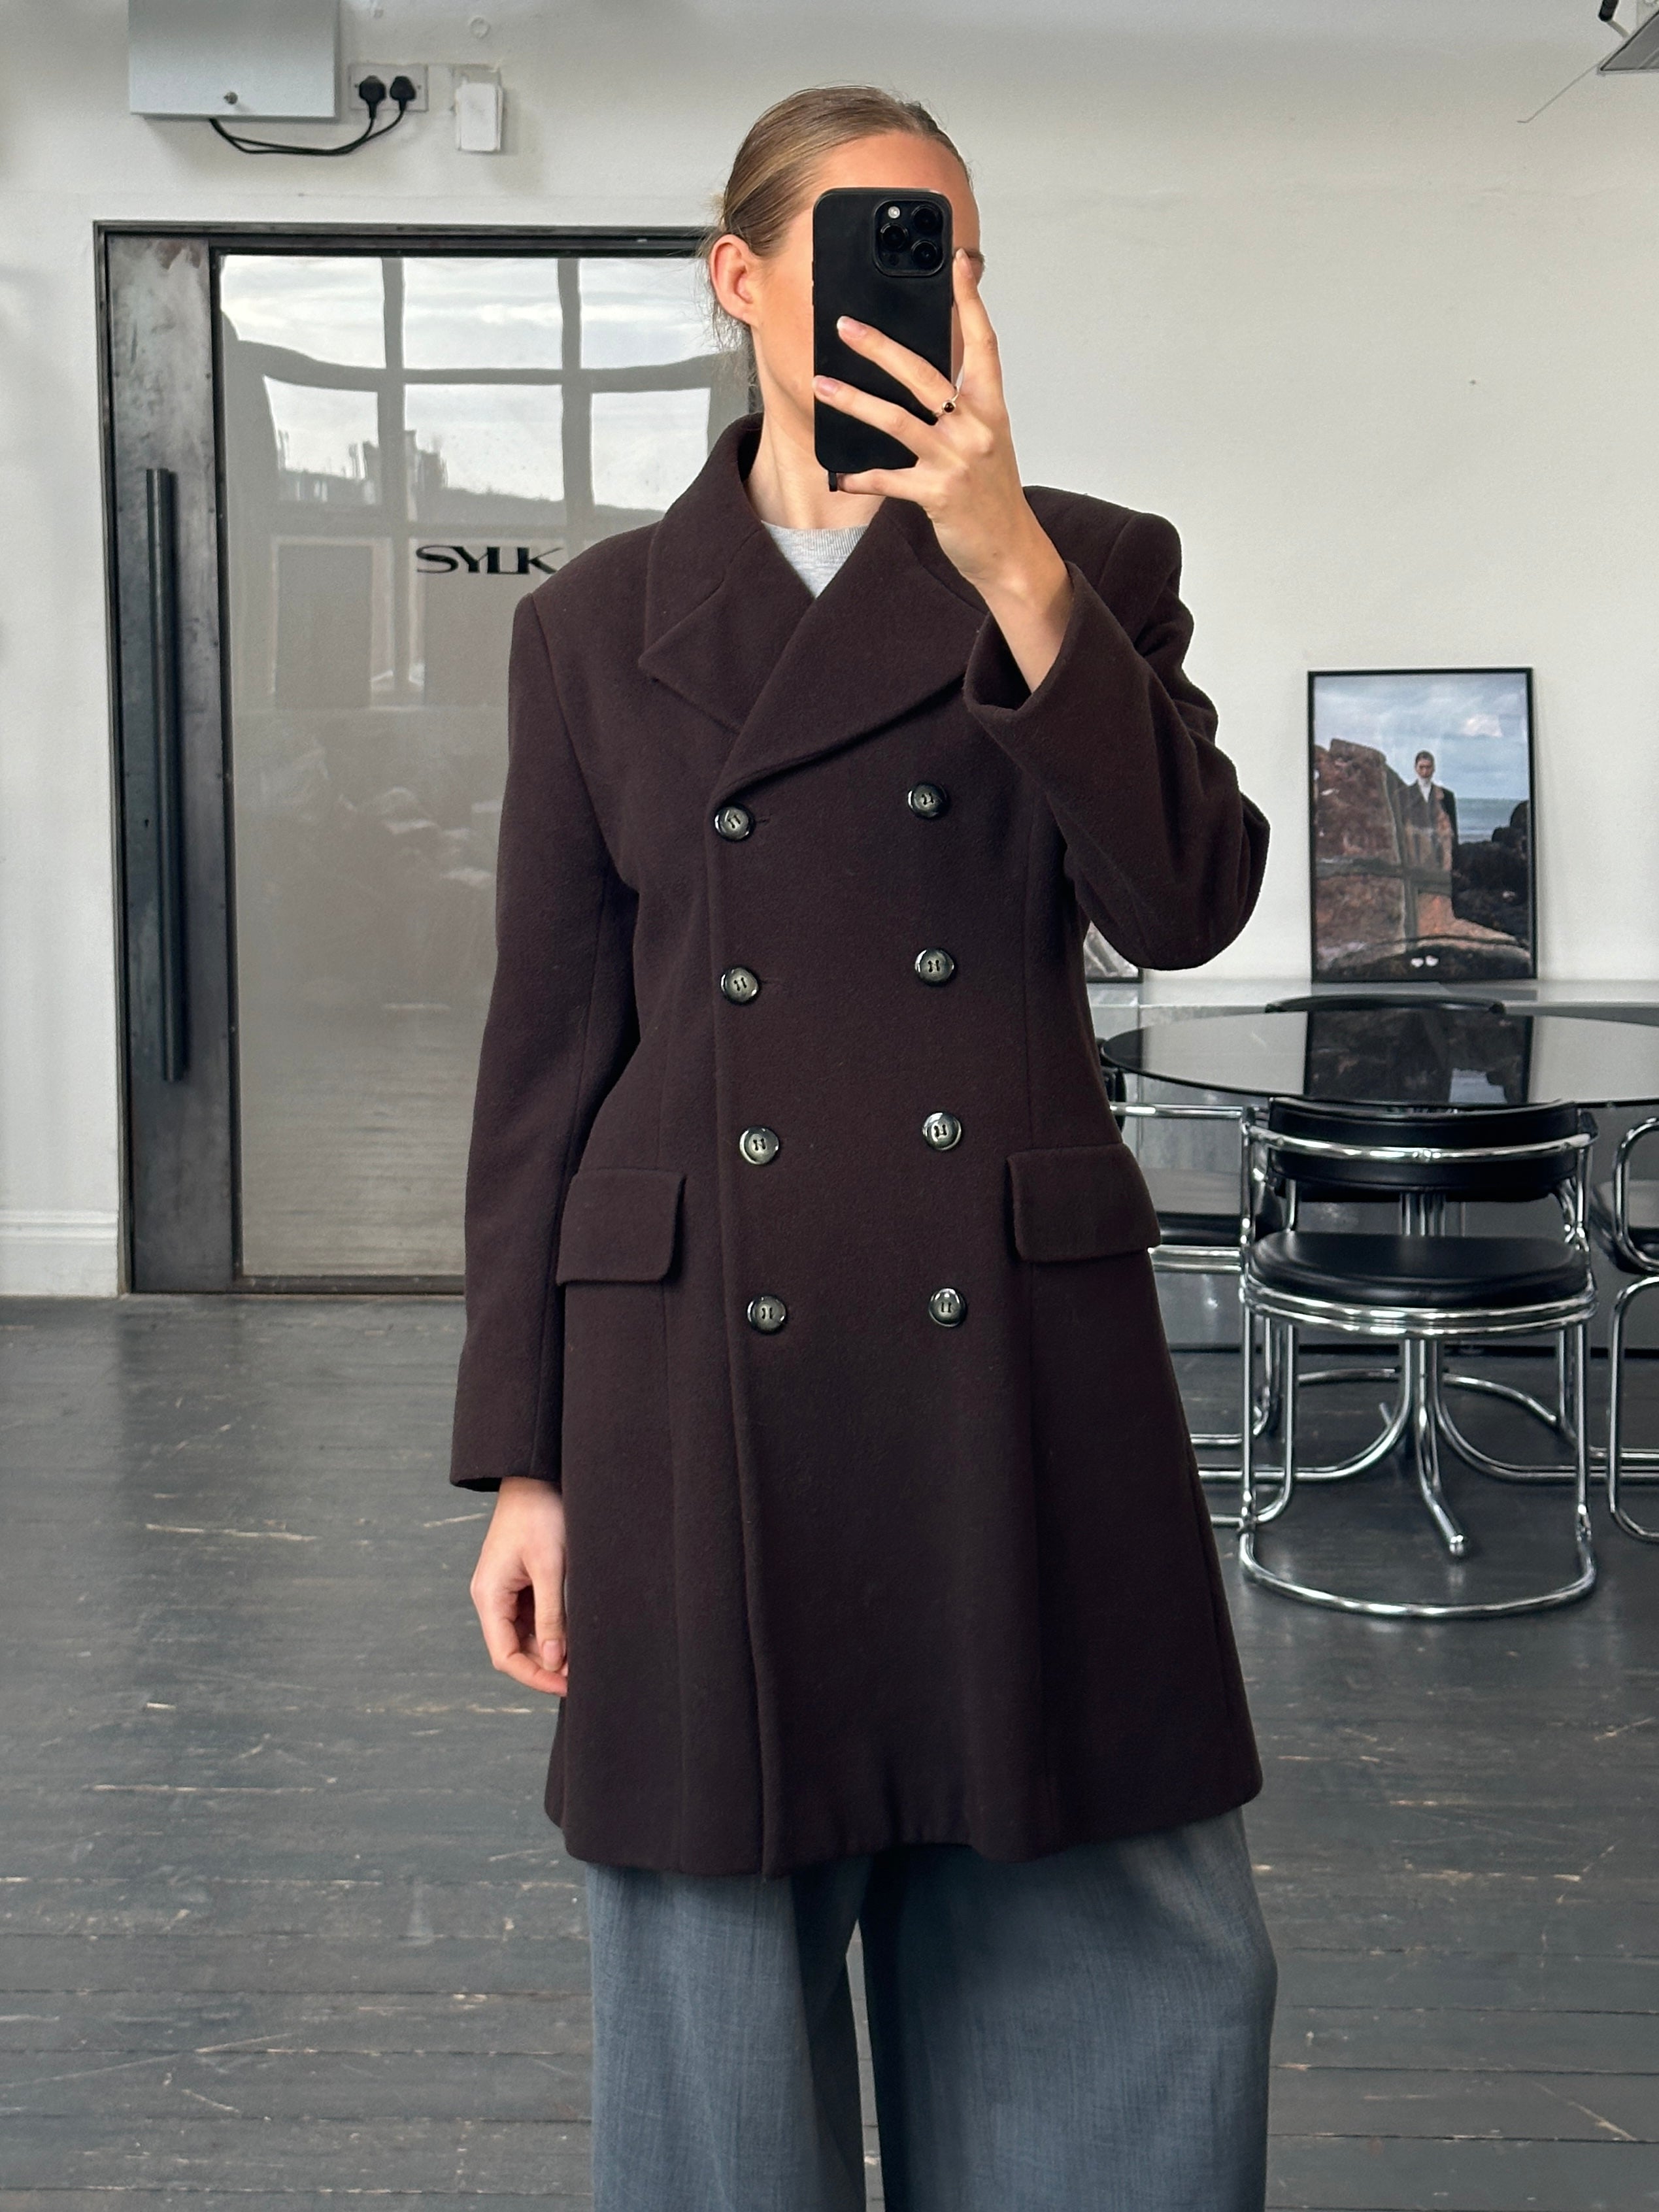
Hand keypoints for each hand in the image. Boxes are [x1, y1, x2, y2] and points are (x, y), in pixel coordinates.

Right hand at [469, 1475, 567, 1694]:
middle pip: (513, 1649)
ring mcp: (504, 1591)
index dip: (534, 1676)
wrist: (535, 1477)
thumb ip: (551, 1617)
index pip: (505, 1656)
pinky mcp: (518, 1582)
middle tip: (580, 1676)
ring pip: (524, 1636)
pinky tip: (573, 1634)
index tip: (566, 1686)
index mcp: (489, 1597)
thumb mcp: (550, 1567)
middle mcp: (491, 1598)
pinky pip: (531, 1617)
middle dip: (544, 1666)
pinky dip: (551, 1629)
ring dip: (549, 1649)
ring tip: (581, 1658)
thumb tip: (553, 1662)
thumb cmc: (541, 1515)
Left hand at [812, 247, 1073, 689]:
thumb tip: (919, 380)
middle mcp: (976, 429)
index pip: (984, 344)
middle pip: (925, 374)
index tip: (958, 262)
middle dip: (881, 347)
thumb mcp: (986, 444)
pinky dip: (861, 476)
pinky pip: (888, 478)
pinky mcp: (938, 494)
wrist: (1011, 551)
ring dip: (854, 401)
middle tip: (846, 327)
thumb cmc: (993, 496)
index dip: (970, 301)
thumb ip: (960, 410)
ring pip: (898, 419)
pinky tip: (839, 475)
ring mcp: (957, 461)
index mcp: (991, 410)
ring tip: (822, 385)